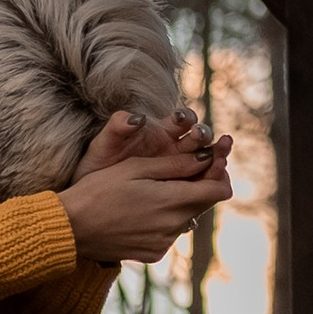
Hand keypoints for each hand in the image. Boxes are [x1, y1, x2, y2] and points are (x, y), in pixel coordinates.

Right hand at [59, 124, 231, 265]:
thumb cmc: (98, 190)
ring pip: (187, 217)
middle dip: (200, 184)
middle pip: (205, 203)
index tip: (209, 160)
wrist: (70, 229)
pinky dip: (164, 219)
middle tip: (182, 168)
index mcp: (173, 202)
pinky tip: (141, 210)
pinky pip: (170, 233)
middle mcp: (174, 227)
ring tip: (155, 189)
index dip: (219, 172)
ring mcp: (164, 243)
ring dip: (180, 202)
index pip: (220, 190)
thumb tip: (206, 158)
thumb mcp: (136, 168)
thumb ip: (175, 164)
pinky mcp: (153, 254)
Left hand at [73, 105, 211, 176]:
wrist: (92, 196)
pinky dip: (209, 184)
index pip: (183, 120)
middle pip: (199, 138)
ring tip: (219, 162)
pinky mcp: (180, 189)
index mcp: (161, 131)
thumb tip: (138, 117)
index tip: (184, 121)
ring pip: (205, 161)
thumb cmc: (98, 164)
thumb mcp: (105, 144)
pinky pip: (199, 185)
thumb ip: (118, 127)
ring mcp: (180, 169)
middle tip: (207, 139)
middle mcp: (175, 148)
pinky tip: (215, 186)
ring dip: (215, 160)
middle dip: (205, 137)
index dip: (187, 118)